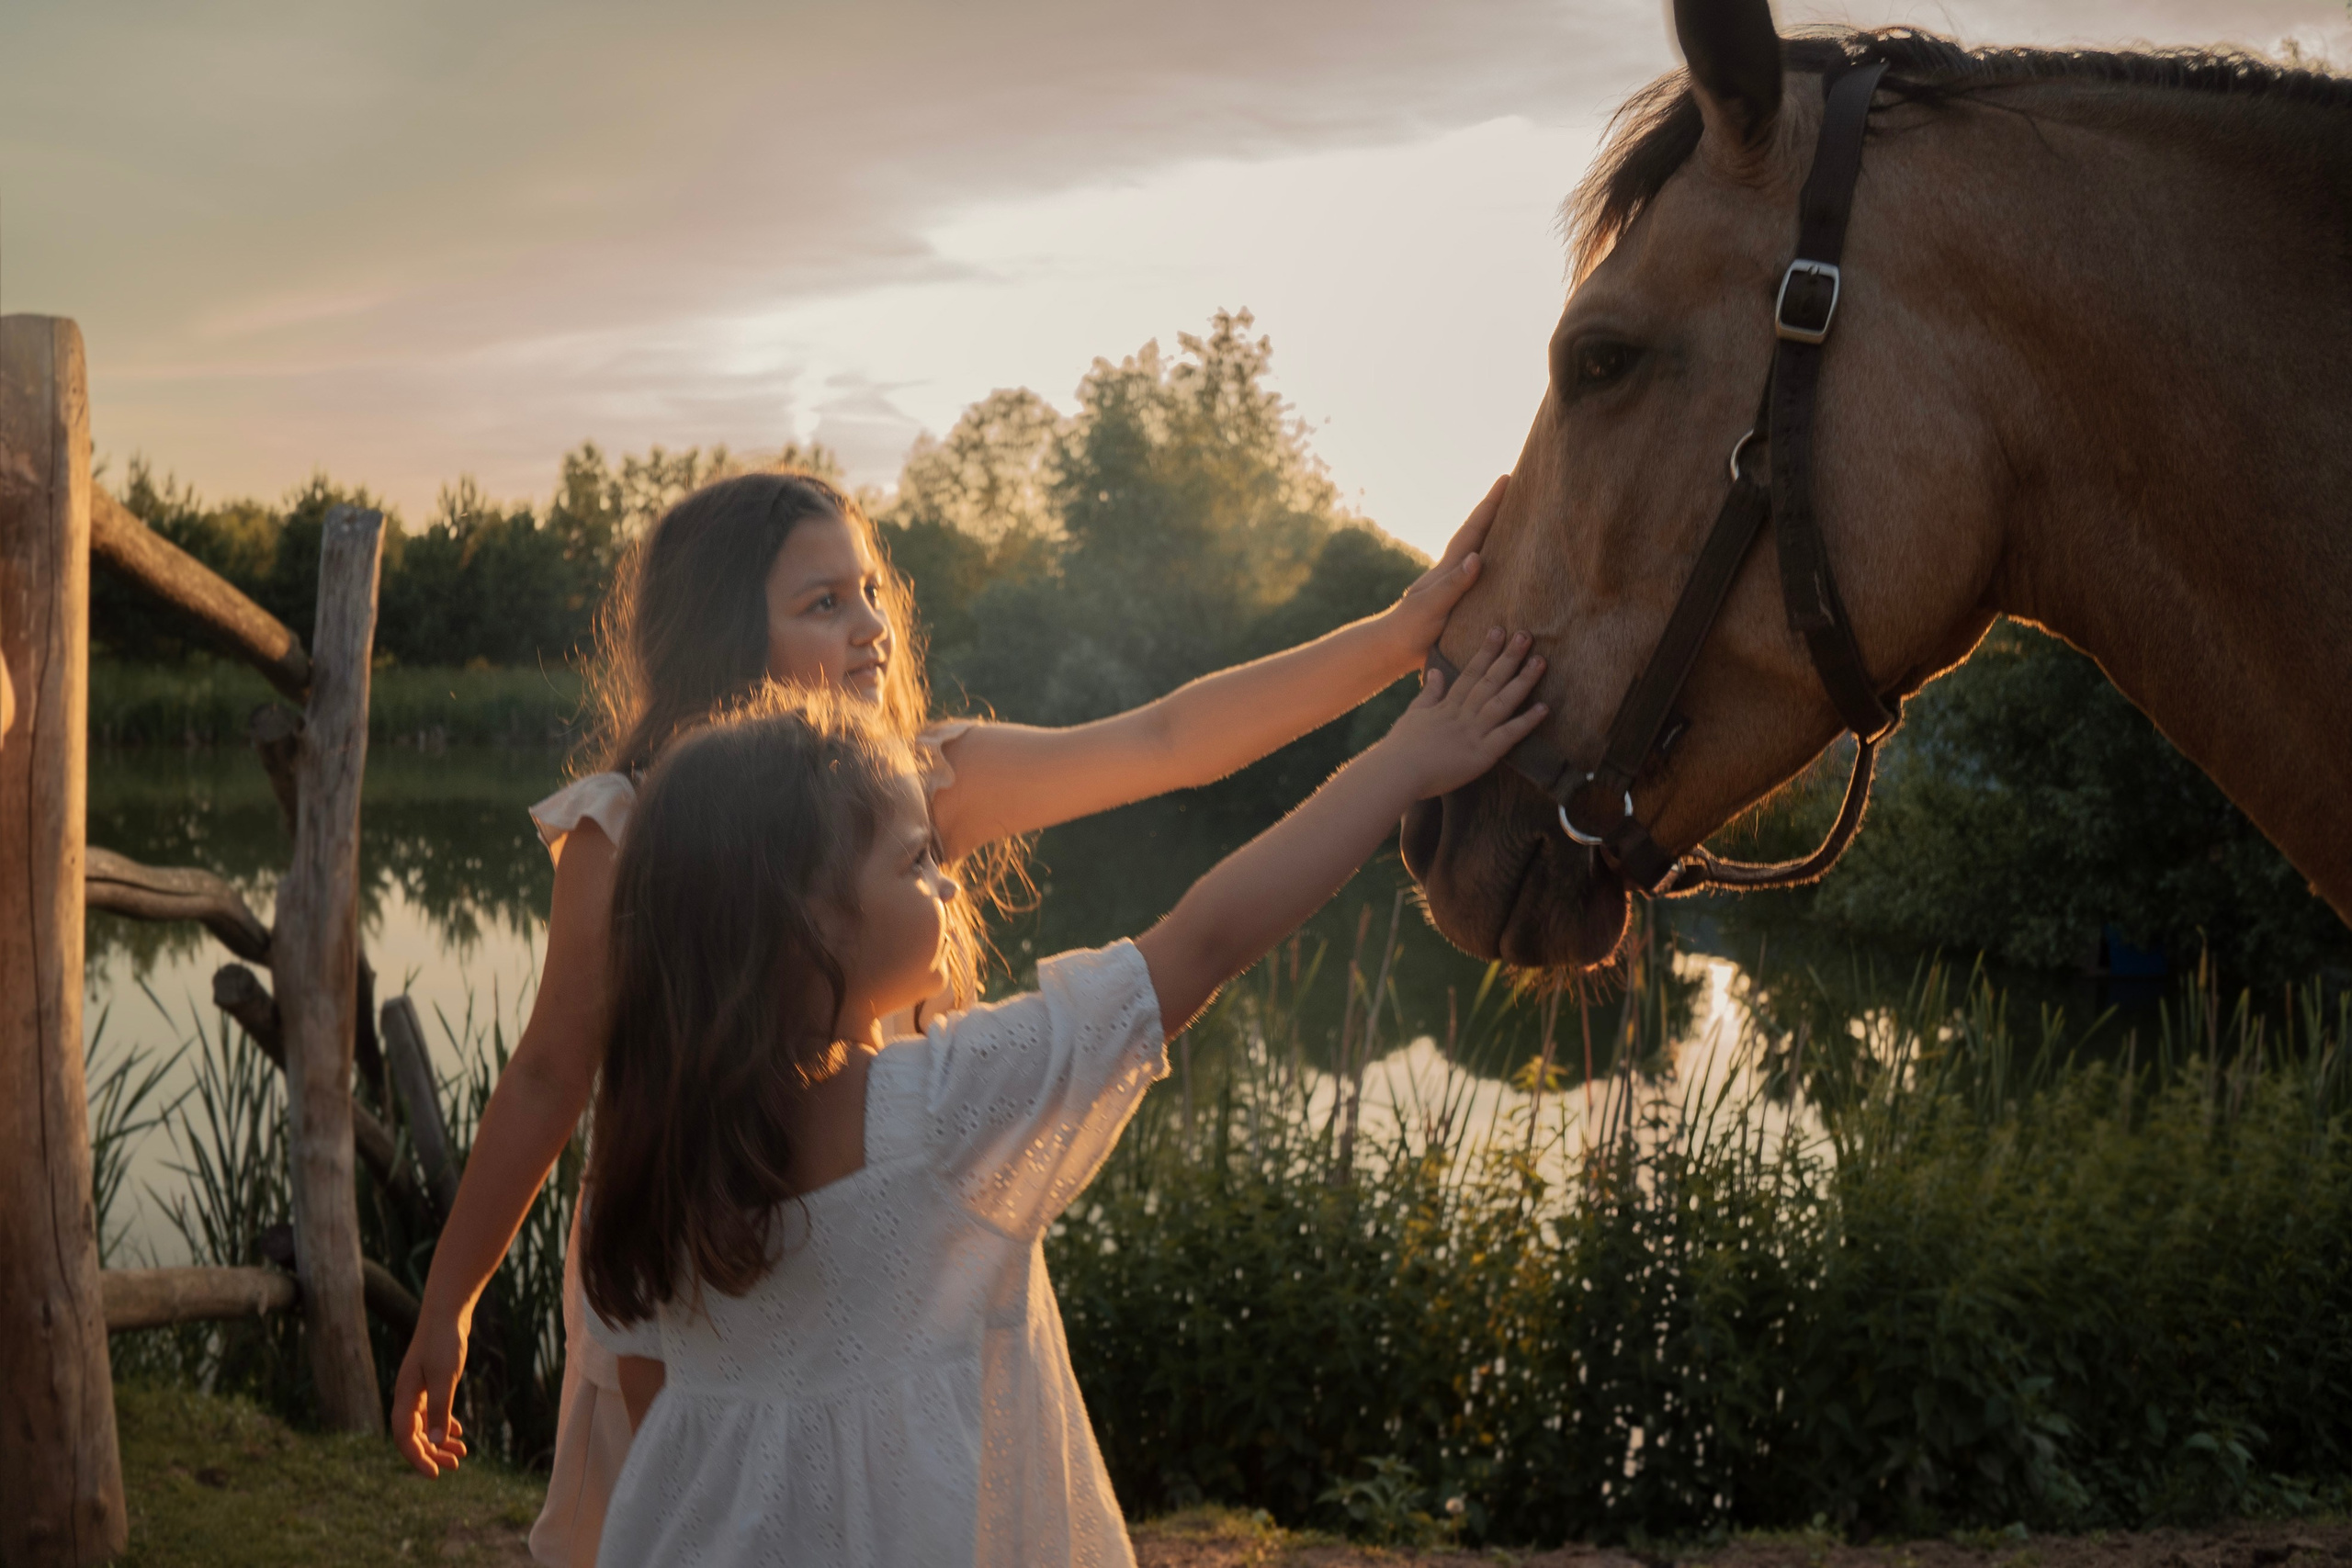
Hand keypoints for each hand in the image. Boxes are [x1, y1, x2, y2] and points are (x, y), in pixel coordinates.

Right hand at [391, 1310, 471, 1475]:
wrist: (447, 1313)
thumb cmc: (444, 1343)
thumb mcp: (444, 1378)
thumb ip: (439, 1409)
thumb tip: (437, 1441)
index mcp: (404, 1396)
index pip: (405, 1437)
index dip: (417, 1458)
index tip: (435, 1474)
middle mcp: (406, 1396)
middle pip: (414, 1435)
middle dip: (432, 1453)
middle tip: (454, 1466)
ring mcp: (417, 1390)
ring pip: (424, 1425)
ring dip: (440, 1441)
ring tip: (461, 1454)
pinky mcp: (429, 1383)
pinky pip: (432, 1412)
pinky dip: (443, 1424)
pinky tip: (457, 1432)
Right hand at [1373, 626, 1547, 800]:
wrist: (1395, 773)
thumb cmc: (1401, 748)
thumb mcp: (1414, 714)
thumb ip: (1430, 693)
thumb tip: (1437, 672)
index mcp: (1448, 706)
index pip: (1471, 673)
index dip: (1486, 651)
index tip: (1499, 630)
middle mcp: (1463, 715)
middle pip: (1490, 681)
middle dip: (1509, 657)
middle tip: (1527, 635)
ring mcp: (1473, 733)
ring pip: (1502, 702)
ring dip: (1523, 681)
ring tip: (1540, 661)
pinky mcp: (1481, 755)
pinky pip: (1508, 736)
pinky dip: (1526, 722)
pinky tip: (1544, 708)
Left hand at [1384, 475, 1507, 665]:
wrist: (1393, 648)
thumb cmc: (1411, 628)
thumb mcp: (1431, 606)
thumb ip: (1453, 584)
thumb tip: (1476, 558)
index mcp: (1449, 568)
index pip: (1473, 530)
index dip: (1490, 505)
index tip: (1506, 478)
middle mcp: (1454, 570)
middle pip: (1479, 533)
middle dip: (1497, 509)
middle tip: (1518, 485)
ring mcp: (1456, 583)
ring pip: (1481, 549)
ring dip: (1498, 531)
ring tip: (1519, 515)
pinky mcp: (1459, 600)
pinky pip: (1483, 572)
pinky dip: (1496, 559)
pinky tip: (1507, 561)